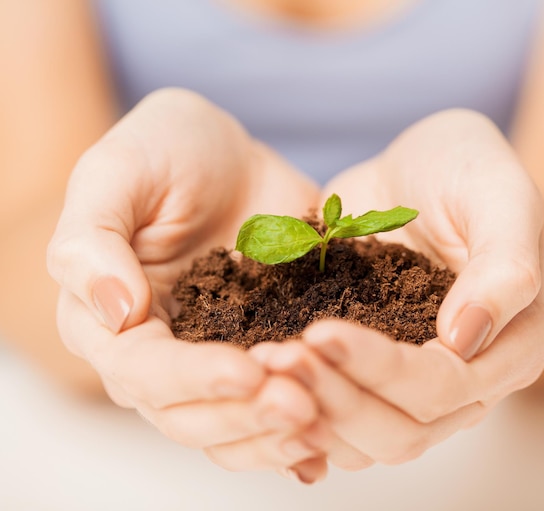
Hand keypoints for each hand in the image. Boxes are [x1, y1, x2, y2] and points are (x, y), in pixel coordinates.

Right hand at [47, 88, 324, 473]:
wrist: (225, 153)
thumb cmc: (163, 150)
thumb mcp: (118, 173)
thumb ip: (93, 240)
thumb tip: (115, 313)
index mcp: (109, 321)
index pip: (141, 371)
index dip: (191, 378)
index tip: (246, 371)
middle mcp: (160, 353)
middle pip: (190, 413)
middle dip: (244, 415)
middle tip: (300, 404)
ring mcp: (214, 356)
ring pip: (234, 422)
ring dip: (275, 431)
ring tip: (324, 419)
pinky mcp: (262, 348)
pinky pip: (274, 401)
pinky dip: (302, 423)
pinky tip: (332, 437)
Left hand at [254, 109, 543, 469]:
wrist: (419, 168)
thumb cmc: (467, 171)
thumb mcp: (499, 199)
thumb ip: (504, 267)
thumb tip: (466, 340)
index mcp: (509, 350)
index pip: (443, 387)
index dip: (382, 369)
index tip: (320, 331)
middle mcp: (463, 383)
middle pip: (401, 432)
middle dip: (335, 400)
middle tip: (276, 357)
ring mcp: (410, 384)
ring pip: (362, 440)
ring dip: (308, 411)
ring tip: (261, 363)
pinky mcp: (367, 372)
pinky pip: (333, 416)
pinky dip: (297, 405)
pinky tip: (260, 378)